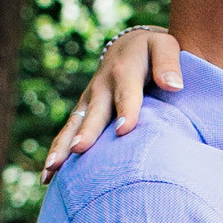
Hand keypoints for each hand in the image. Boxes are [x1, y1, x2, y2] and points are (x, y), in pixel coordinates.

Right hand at [42, 24, 181, 177]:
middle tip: (80, 150)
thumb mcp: (165, 46)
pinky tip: (47, 177)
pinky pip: (68, 132)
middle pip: (95, 112)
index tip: (124, 130)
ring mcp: (89, 100)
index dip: (126, 110)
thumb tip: (174, 86)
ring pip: (74, 125)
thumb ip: (169, 63)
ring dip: (62, 146)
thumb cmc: (154, 50)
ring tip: (52, 169)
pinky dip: (57, 152)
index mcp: (125, 70)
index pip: (127, 92)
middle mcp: (101, 85)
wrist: (130, 46)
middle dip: (87, 131)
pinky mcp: (83, 112)